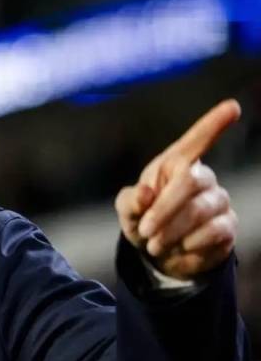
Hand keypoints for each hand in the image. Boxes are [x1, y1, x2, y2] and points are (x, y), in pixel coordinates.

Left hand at [115, 99, 240, 279]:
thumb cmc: (143, 220)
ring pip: (200, 210)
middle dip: (164, 208)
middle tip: (145, 231)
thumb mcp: (128, 209)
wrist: (158, 254)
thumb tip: (146, 193)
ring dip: (171, 231)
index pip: (196, 141)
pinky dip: (189, 244)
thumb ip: (131, 199)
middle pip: (191, 181)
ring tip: (154, 244)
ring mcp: (219, 201)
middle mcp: (202, 178)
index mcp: (175, 165)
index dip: (213, 124)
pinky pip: (213, 231)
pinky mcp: (228, 226)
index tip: (232, 106)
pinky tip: (180, 247)